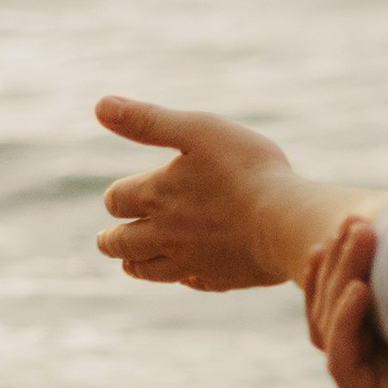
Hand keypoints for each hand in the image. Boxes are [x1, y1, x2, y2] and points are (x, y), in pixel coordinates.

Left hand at [96, 96, 322, 291]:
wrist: (287, 221)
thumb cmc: (246, 169)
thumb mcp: (197, 130)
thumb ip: (148, 120)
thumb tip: (100, 105)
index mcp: (157, 196)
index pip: (116, 201)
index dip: (115, 198)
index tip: (117, 198)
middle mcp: (166, 234)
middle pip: (123, 243)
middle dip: (112, 240)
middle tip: (106, 241)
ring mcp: (192, 261)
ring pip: (150, 270)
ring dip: (135, 265)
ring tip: (129, 264)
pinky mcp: (221, 278)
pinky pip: (193, 282)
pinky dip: (182, 279)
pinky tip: (186, 277)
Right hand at [305, 220, 387, 387]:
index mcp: (382, 349)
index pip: (340, 301)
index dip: (339, 262)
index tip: (352, 221)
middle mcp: (369, 370)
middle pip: (328, 310)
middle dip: (338, 262)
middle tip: (354, 221)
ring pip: (329, 330)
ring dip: (341, 281)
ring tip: (359, 240)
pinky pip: (344, 361)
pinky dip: (347, 323)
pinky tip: (361, 290)